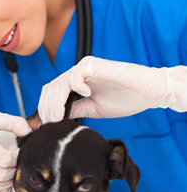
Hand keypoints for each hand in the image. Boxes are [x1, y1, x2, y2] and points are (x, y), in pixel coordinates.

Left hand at [39, 56, 186, 121]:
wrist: (149, 92)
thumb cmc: (124, 99)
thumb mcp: (92, 109)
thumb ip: (74, 110)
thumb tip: (55, 118)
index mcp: (75, 82)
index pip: (51, 93)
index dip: (44, 108)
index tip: (42, 125)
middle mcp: (77, 73)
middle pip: (51, 88)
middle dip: (46, 108)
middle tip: (49, 124)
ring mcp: (85, 68)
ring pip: (59, 82)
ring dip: (55, 102)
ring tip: (59, 117)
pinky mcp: (95, 66)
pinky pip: (76, 74)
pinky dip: (76, 86)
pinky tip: (85, 95)